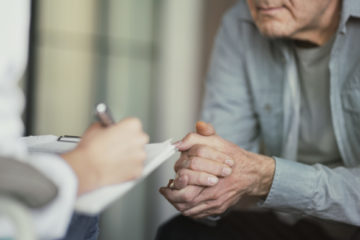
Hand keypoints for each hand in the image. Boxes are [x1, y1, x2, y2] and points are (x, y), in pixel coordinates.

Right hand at [62, 118, 148, 194]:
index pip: (133, 124)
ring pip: (138, 154)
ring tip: (115, 158)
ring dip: (130, 156)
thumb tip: (107, 128)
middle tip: (116, 146)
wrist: (87, 168)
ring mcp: (140, 156)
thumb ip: (106, 126)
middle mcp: (140, 139)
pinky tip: (117, 167)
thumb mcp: (96, 127)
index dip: (124, 129)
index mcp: (132, 125)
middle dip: (130, 142)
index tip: (119, 133)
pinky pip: (135, 168)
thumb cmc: (91, 149)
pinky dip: (128, 169)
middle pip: (138, 139)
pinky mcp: (138, 170)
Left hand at [160, 121, 274, 217]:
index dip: (174, 184)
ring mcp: (216, 201)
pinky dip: (188, 210)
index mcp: (211, 173)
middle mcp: (214, 191)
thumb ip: (198, 137)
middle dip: (173, 196)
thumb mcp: (217, 141)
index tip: (166, 183)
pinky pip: (198, 214)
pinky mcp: (218, 208)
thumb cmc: (233, 156)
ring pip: (190, 209)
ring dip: (178, 204)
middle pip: (186, 199)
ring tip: (171, 197)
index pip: (186, 181)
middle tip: (165, 191)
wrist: (251, 173)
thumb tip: (180, 142)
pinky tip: (183, 202)